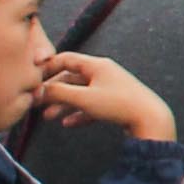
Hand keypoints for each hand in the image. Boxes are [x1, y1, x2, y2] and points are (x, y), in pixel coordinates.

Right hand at [30, 52, 175, 146]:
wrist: (151, 119)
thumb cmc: (118, 105)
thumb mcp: (84, 98)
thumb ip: (58, 93)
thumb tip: (37, 90)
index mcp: (97, 65)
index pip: (65, 59)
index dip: (47, 67)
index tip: (32, 79)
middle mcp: (103, 73)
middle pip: (71, 78)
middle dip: (53, 90)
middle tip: (36, 102)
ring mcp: (110, 88)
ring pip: (80, 93)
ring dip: (63, 104)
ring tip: (48, 117)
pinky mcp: (116, 103)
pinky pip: (92, 106)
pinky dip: (79, 113)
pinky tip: (68, 124)